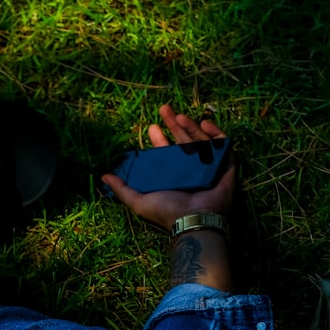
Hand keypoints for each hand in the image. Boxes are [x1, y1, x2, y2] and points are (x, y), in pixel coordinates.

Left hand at [101, 104, 235, 229]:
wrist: (193, 219)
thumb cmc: (166, 211)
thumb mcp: (138, 200)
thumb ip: (122, 189)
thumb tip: (103, 176)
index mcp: (173, 176)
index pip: (166, 153)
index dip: (159, 139)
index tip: (151, 127)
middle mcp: (190, 170)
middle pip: (183, 141)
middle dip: (174, 125)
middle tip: (164, 110)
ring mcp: (209, 168)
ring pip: (201, 141)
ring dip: (190, 127)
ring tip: (180, 116)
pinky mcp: (226, 168)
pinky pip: (225, 147)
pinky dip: (217, 134)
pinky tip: (206, 123)